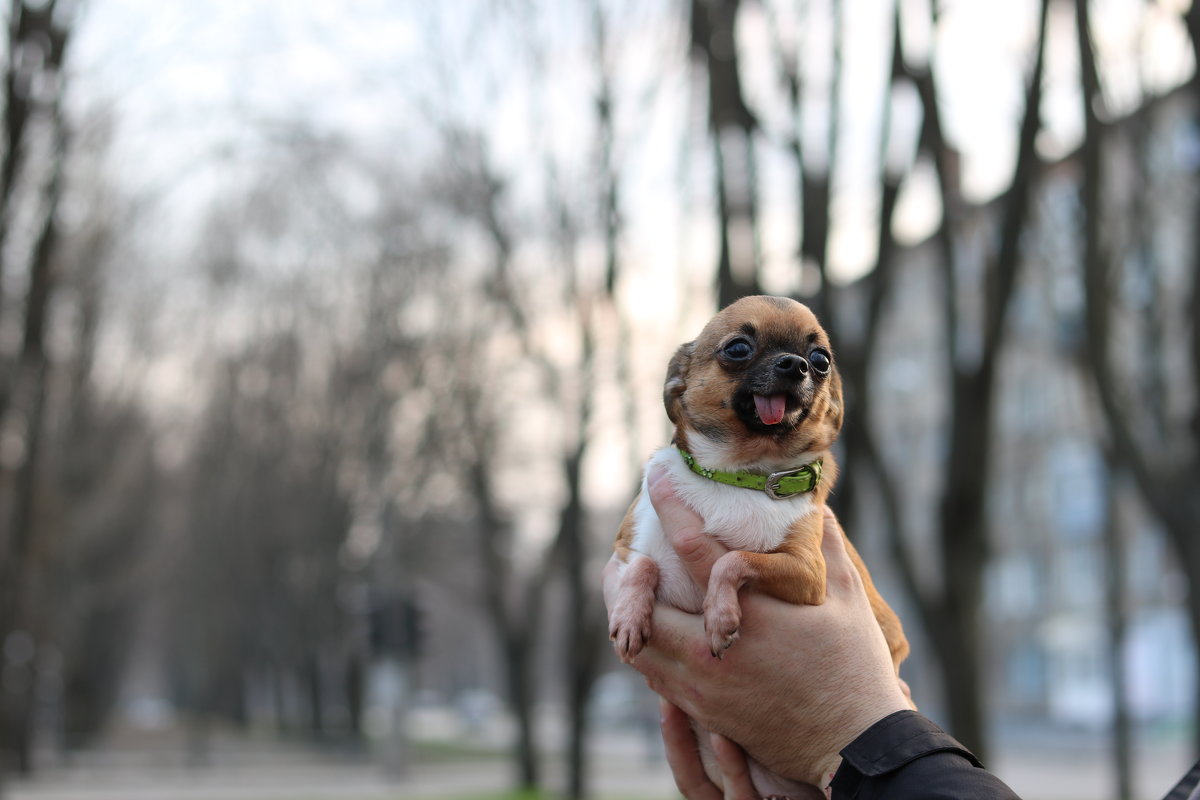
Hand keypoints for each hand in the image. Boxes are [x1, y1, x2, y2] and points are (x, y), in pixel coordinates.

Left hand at [602, 466, 909, 786]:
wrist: (852, 747)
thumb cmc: (855, 672)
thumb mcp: (848, 602)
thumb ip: (828, 549)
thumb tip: (817, 509)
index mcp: (751, 615)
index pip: (692, 550)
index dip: (669, 506)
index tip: (654, 476)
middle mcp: (714, 652)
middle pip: (641, 607)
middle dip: (625, 577)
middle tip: (625, 556)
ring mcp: (702, 687)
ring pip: (639, 648)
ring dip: (629, 615)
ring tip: (631, 593)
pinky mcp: (702, 713)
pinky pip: (653, 677)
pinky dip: (646, 649)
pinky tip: (657, 633)